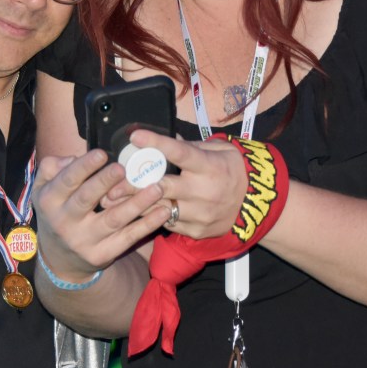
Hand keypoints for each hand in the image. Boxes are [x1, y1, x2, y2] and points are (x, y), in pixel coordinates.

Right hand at [33, 150, 168, 280]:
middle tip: (124, 168)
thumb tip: (72, 158)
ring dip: (137, 203)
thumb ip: (52, 167)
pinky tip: (164, 211)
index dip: (84, 167)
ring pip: (114, 220)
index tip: (102, 153)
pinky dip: (147, 225)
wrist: (60, 259)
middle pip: (86, 199)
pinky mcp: (103, 254)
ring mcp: (84, 240)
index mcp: (50, 200)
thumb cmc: (57, 211)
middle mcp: (64, 222)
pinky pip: (128, 238)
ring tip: (157, 187)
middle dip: (105, 182)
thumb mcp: (43, 188)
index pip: (66, 181)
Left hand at [119, 130, 246, 239]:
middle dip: (133, 184)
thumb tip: (164, 135)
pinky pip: (168, 223)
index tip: (135, 136)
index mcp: (209, 166)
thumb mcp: (218, 150)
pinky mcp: (197, 231)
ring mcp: (200, 215)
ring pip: (160, 209)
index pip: (179, 153)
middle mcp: (204, 192)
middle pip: (161, 187)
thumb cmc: (231, 169)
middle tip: (111, 180)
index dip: (156, 143)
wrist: (255, 204)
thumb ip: (190, 145)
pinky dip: (153, 216)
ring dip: (136, 203)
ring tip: (112, 198)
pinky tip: (136, 210)